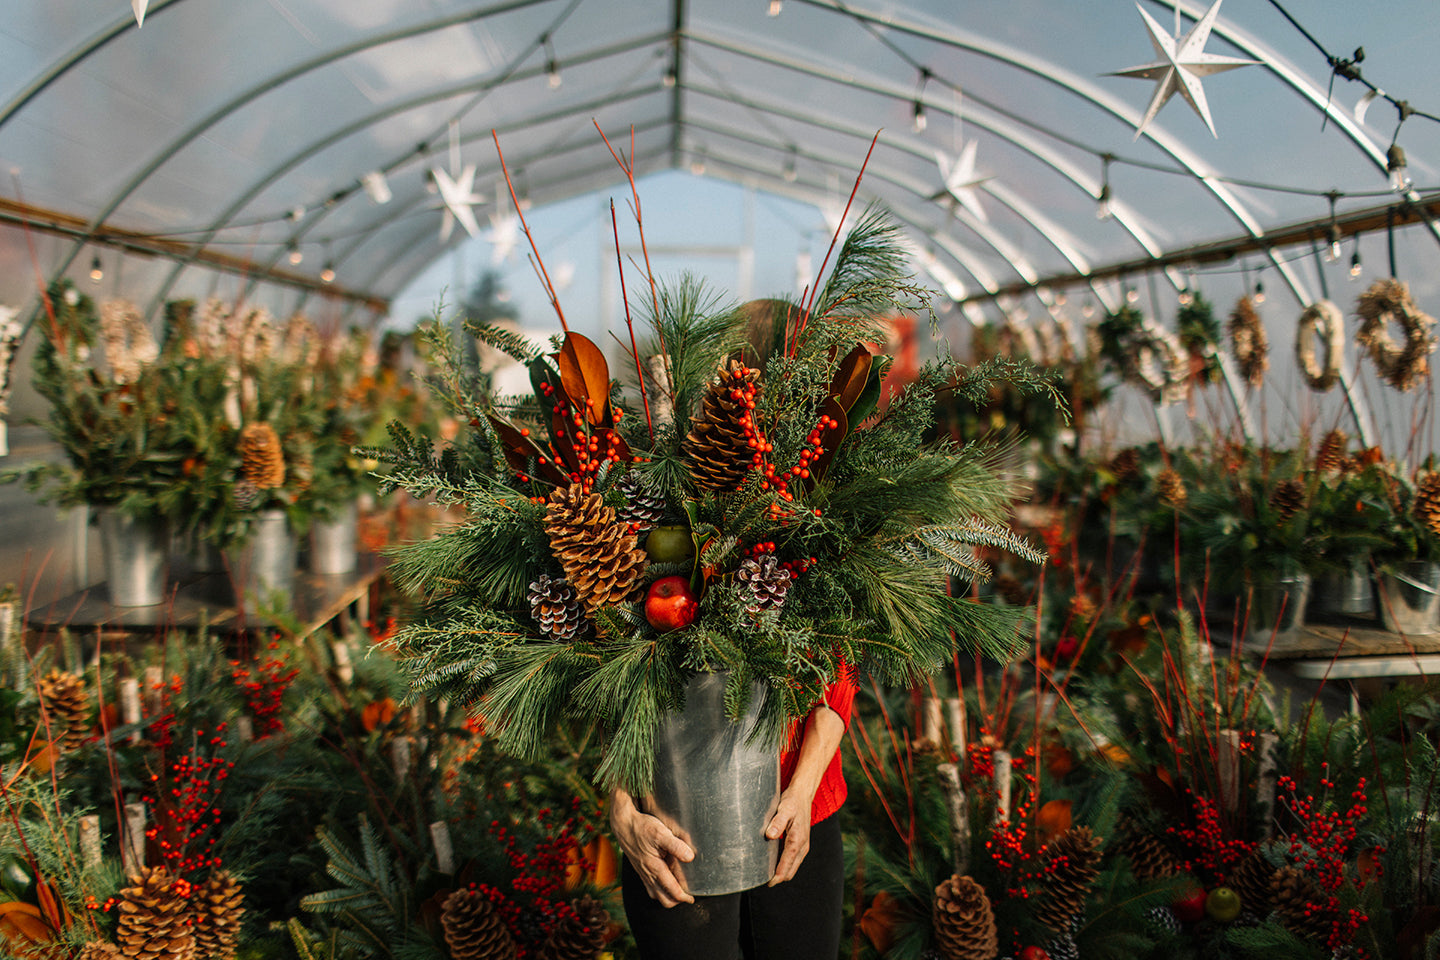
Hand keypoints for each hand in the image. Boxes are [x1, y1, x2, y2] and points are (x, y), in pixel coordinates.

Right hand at [610, 789, 694, 907]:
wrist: (623, 825)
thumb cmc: (642, 828)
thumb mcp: (662, 833)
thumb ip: (676, 846)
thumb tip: (690, 857)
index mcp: (655, 868)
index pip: (672, 891)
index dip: (684, 897)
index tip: (692, 898)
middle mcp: (648, 874)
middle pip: (664, 899)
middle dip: (676, 900)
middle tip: (688, 895)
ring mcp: (643, 873)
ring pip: (656, 895)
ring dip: (668, 896)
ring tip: (679, 890)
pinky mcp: (640, 870)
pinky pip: (650, 887)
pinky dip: (659, 890)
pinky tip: (665, 881)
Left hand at [765, 787, 812, 884]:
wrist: (803, 794)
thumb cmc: (792, 801)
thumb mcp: (784, 809)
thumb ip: (777, 822)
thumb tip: (769, 835)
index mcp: (797, 840)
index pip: (787, 865)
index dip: (777, 876)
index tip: (768, 882)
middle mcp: (802, 846)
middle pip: (791, 870)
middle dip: (779, 877)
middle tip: (764, 880)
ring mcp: (803, 845)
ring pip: (793, 867)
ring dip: (783, 872)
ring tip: (768, 875)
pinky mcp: (802, 843)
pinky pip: (794, 860)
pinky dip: (786, 866)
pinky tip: (775, 864)